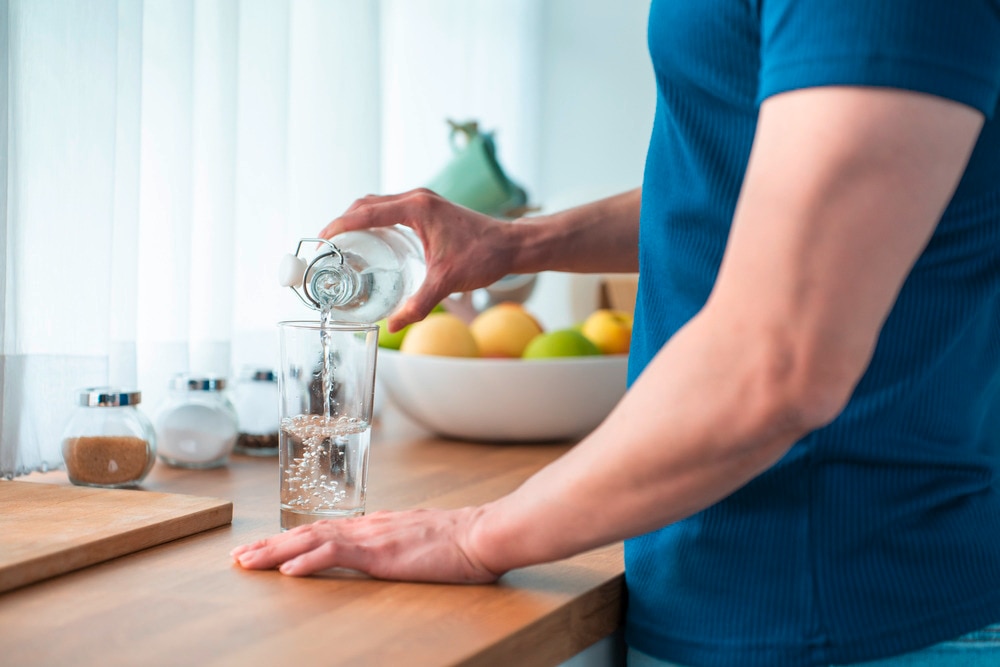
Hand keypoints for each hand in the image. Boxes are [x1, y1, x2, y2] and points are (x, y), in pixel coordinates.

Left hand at [230, 507, 502, 583]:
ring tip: (248, 562)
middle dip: (270, 545)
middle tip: (239, 557)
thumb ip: (401, 548)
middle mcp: (368, 526)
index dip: (290, 540)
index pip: (323, 532)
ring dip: (275, 551)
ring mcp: (373, 536)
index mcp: (376, 527)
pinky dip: (308, 560)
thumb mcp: (422, 544)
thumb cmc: (462, 544)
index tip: (265, 549)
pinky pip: (337, 554)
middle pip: (308, 533)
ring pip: (312, 540)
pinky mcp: (381, 552)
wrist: (483, 535)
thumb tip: (393, 556)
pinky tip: (287, 569)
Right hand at [319, 189, 518, 330]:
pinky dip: (375, 222)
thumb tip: (393, 325)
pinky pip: (392, 210)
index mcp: (416, 208)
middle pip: (367, 204)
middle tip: (327, 248)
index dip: (340, 225)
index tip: (322, 240)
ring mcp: (423, 202)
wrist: (512, 245)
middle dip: (343, 223)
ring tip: (342, 246)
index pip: (366, 212)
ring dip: (358, 220)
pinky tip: (371, 244)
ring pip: (379, 205)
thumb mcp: (447, 281)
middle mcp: (417, 199)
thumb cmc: (485, 255)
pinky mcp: (429, 210)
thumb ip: (419, 303)